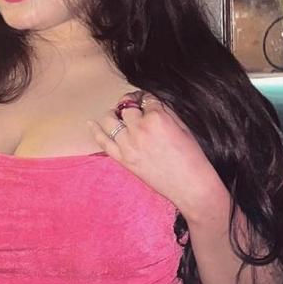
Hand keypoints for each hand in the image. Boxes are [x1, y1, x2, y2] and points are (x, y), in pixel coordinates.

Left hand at [88, 91, 229, 220]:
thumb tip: (151, 104)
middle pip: (126, 107)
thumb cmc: (191, 157)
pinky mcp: (123, 159)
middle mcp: (140, 128)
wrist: (189, 185)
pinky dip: (96, 130)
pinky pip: (103, 141)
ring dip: (113, 113)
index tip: (146, 99)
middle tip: (133, 104)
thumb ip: (165, 112)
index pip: (146, 98)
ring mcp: (128, 144)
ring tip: (117, 114)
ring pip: (111, 120)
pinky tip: (91, 123)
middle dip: (130, 102)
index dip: (146, 98)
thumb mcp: (182, 127)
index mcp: (157, 118)